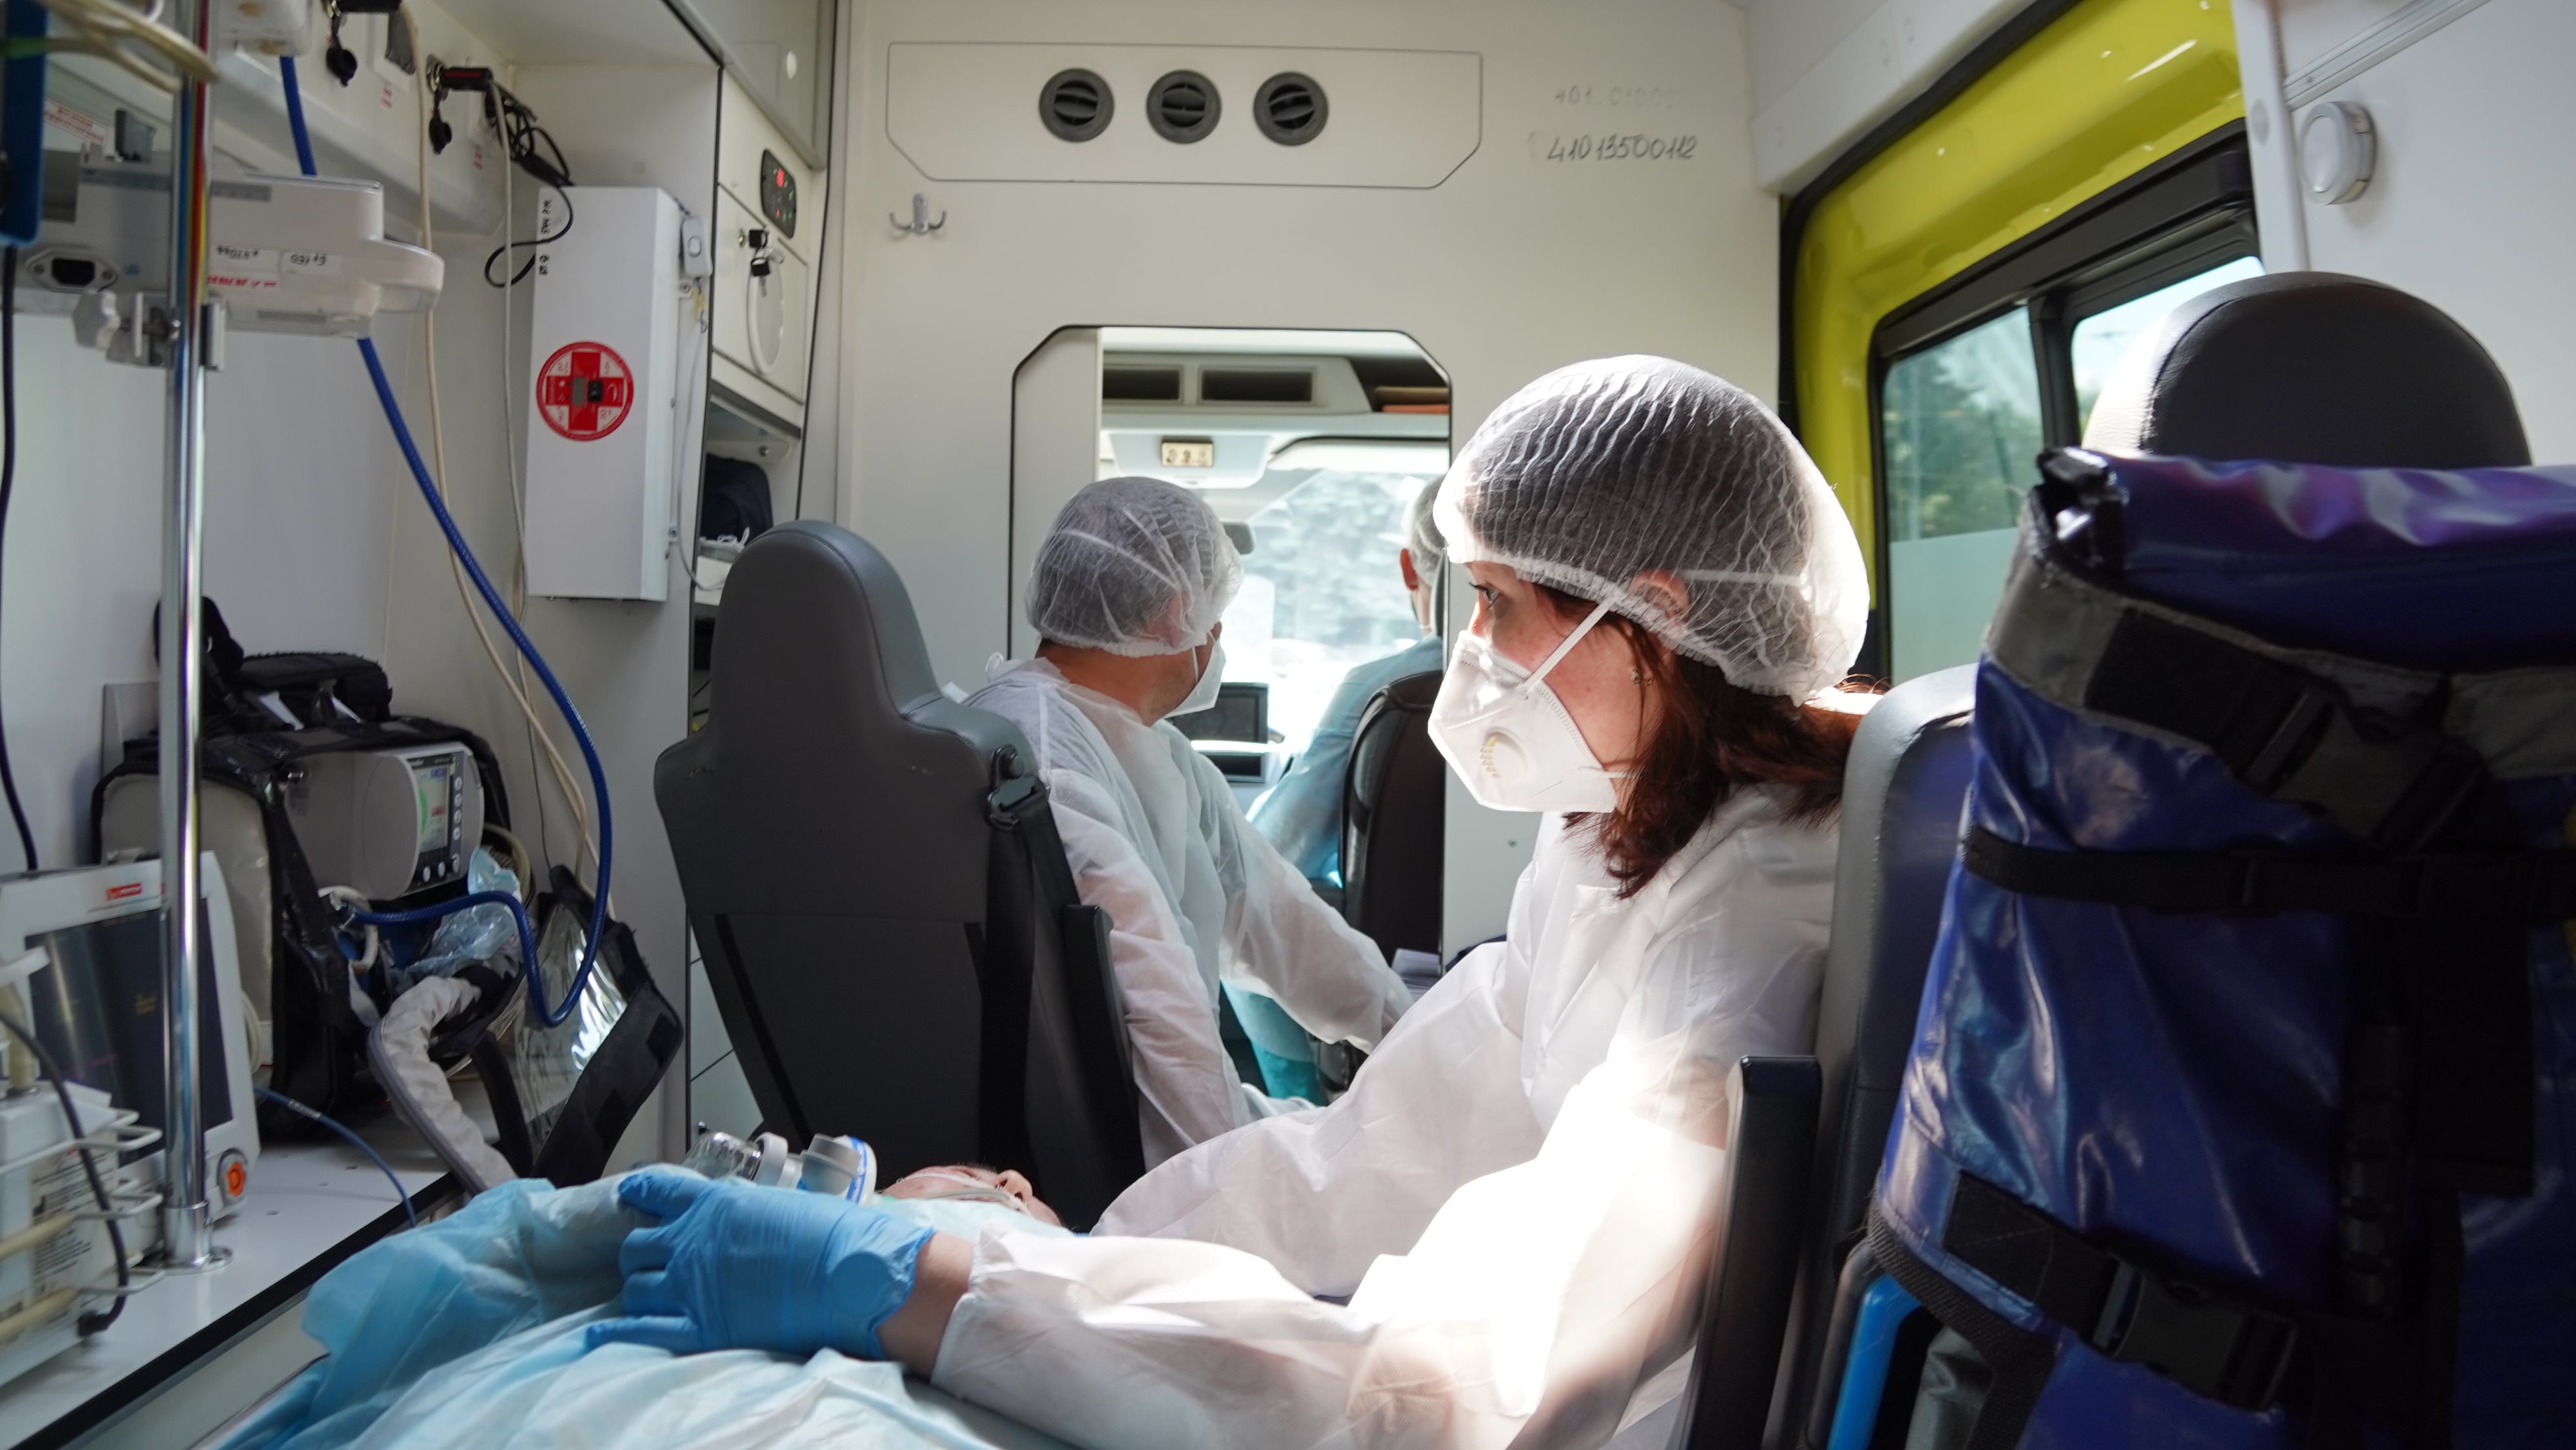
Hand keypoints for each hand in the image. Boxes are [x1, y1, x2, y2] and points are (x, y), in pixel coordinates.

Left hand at [585, 1167, 933, 1358]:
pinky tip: (602, 1333)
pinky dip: (616, 1331)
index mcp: (716, 1202)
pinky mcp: (699, 1326)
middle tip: (651, 1262)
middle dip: (639, 1253)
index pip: (657, 1191)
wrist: (851, 1275)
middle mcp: (693, 1240)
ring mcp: (691, 1285)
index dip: (639, 1194)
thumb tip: (752, 1220)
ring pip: (635, 1287)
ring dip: (638, 1290)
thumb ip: (753, 1211)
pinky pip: (640, 1330)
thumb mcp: (787, 1203)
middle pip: (636, 1245)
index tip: (632, 1198)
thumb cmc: (834, 1235)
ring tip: (649, 1296)